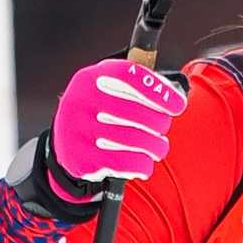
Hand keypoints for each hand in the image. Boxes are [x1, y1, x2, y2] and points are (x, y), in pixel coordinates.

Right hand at [50, 60, 185, 190]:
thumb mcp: (108, 91)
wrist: (64, 147)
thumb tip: (174, 94)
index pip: (131, 77)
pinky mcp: (82, 158)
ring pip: (135, 140)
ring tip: (157, 148)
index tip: (178, 104)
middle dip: (160, 124)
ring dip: (155, 147)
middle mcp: (81, 101)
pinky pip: (126, 163)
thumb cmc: (96, 115)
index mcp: (90, 78)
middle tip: (162, 130)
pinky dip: (142, 165)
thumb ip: (136, 87)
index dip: (159, 91)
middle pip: (137, 112)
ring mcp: (79, 131)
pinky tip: (142, 163)